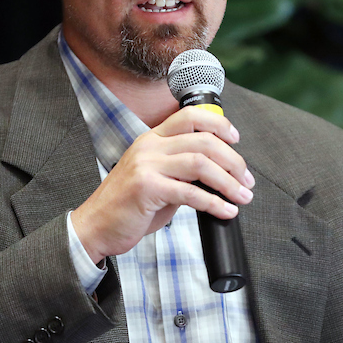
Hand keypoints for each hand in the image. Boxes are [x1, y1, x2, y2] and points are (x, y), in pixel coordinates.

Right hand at [70, 106, 255, 263]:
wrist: (95, 226)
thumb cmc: (128, 205)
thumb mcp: (156, 179)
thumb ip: (181, 171)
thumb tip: (217, 173)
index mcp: (151, 139)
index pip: (189, 116)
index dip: (218, 124)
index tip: (236, 139)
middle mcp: (149, 146)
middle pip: (203, 140)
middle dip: (233, 161)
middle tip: (247, 180)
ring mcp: (146, 165)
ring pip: (200, 164)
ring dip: (229, 182)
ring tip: (243, 196)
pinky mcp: (146, 188)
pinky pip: (190, 192)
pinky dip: (214, 202)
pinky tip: (226, 211)